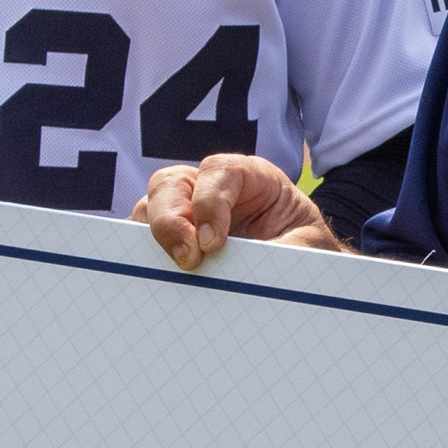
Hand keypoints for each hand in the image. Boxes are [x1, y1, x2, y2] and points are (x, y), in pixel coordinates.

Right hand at [132, 153, 339, 272]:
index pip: (219, 171)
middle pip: (172, 183)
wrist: (304, 274)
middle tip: (187, 260)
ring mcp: (187, 209)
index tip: (212, 243)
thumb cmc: (307, 254)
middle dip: (170, 220)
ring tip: (171, 269)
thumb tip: (244, 276)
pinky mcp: (173, 237)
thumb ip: (276, 255)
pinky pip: (143, 236)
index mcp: (252, 178)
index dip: (209, 201)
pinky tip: (149, 272)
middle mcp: (212, 187)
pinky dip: (140, 251)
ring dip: (153, 236)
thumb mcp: (304, 251)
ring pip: (150, 206)